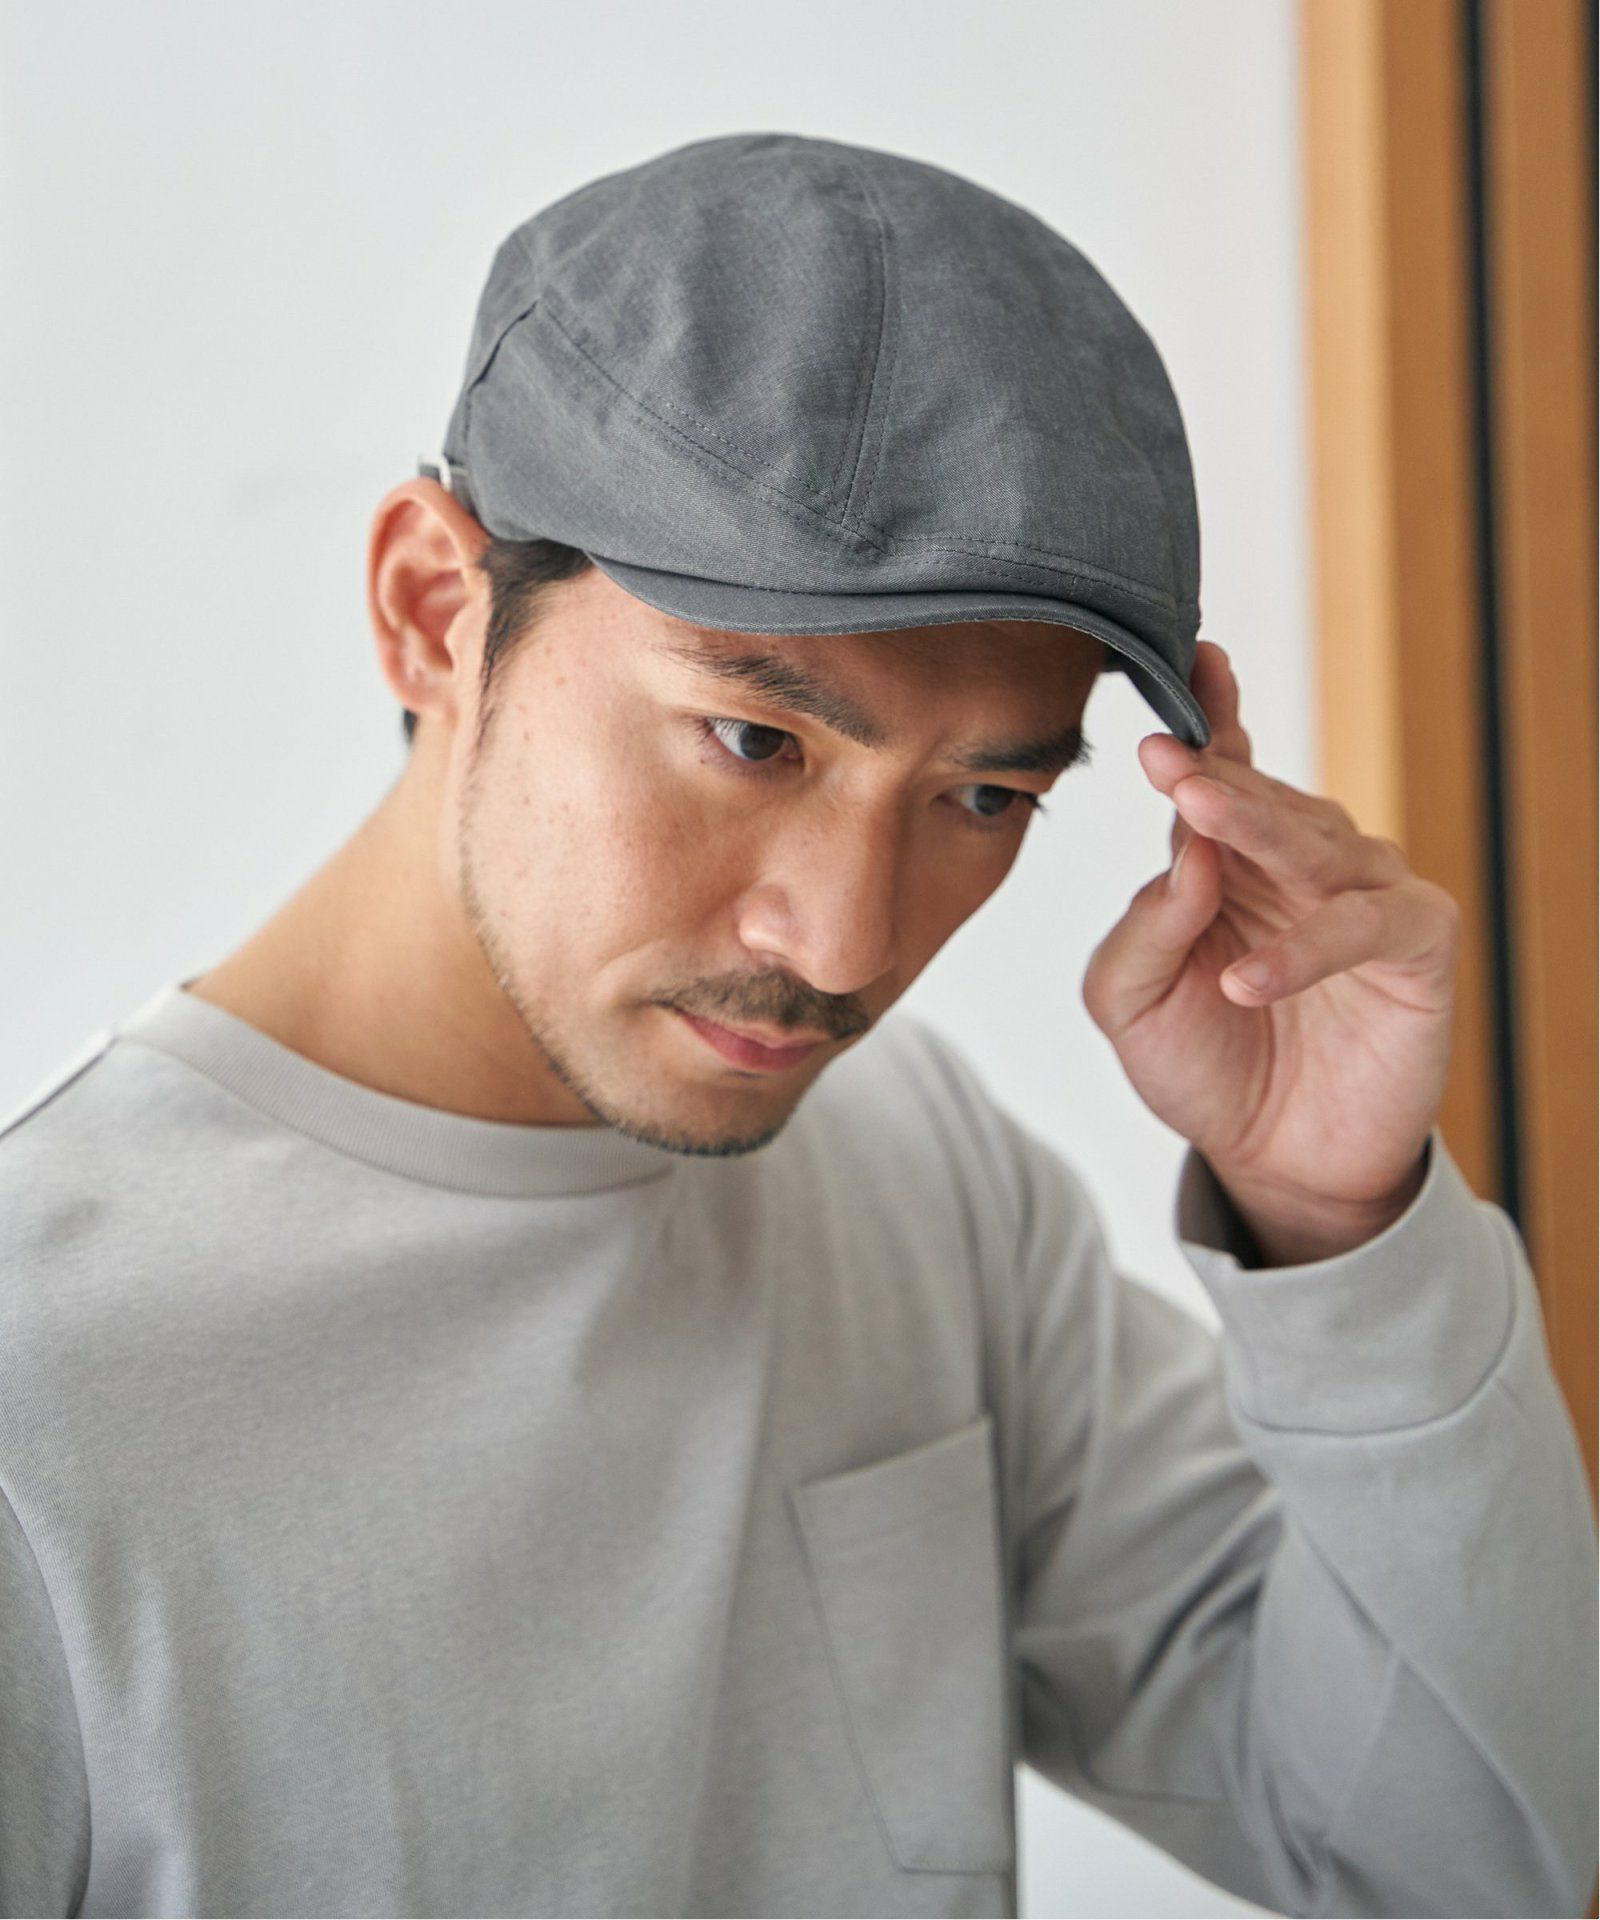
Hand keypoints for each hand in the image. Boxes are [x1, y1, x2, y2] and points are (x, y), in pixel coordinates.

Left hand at [1081, 641, 1461, 1264]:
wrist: (1274, 1161)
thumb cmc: (1203, 1064)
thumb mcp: (1132, 1003)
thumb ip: (1142, 930)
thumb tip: (1182, 855)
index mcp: (1230, 858)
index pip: (1223, 771)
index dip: (1210, 717)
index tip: (1188, 663)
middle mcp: (1301, 864)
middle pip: (1261, 798)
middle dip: (1214, 772)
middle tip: (1167, 754)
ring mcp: (1364, 899)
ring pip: (1316, 846)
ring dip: (1256, 832)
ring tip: (1194, 823)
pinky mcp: (1415, 951)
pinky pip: (1364, 930)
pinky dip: (1305, 951)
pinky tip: (1245, 979)